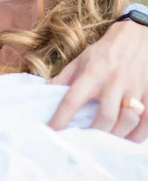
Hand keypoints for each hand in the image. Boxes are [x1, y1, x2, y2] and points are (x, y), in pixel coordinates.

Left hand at [48, 20, 147, 141]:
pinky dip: (137, 135)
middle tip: (84, 145)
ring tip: (106, 144)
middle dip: (94, 135)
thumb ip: (64, 78)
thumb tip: (44, 92)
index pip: (72, 100)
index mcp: (92, 73)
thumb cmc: (105, 51)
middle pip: (104, 117)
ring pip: (127, 121)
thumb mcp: (81, 59)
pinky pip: (147, 122)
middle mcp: (113, 81)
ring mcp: (134, 88)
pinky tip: (127, 138)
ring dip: (116, 137)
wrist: (137, 35)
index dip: (60, 119)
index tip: (51, 133)